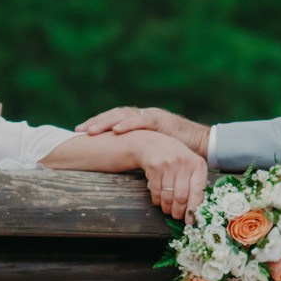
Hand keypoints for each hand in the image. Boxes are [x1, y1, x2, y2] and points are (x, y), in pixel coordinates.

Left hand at [77, 106, 210, 155]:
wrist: (200, 144)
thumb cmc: (175, 152)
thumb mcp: (150, 152)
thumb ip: (136, 155)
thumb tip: (116, 166)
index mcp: (138, 122)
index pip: (113, 120)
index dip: (97, 125)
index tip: (80, 132)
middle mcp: (143, 116)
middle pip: (115, 115)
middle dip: (96, 122)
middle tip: (80, 130)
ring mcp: (152, 116)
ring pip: (125, 114)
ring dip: (107, 122)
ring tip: (92, 130)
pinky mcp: (162, 121)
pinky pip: (143, 120)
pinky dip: (129, 124)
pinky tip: (117, 130)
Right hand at [132, 129, 207, 219]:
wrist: (153, 144)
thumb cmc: (176, 158)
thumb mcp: (190, 165)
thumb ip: (195, 182)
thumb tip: (196, 209)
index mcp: (198, 164)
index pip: (198, 191)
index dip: (194, 208)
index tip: (191, 220)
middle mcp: (184, 163)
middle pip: (182, 196)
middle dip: (179, 211)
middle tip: (178, 216)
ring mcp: (168, 165)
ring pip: (168, 196)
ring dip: (167, 208)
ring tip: (168, 210)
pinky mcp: (154, 168)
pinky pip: (156, 192)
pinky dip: (158, 200)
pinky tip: (160, 200)